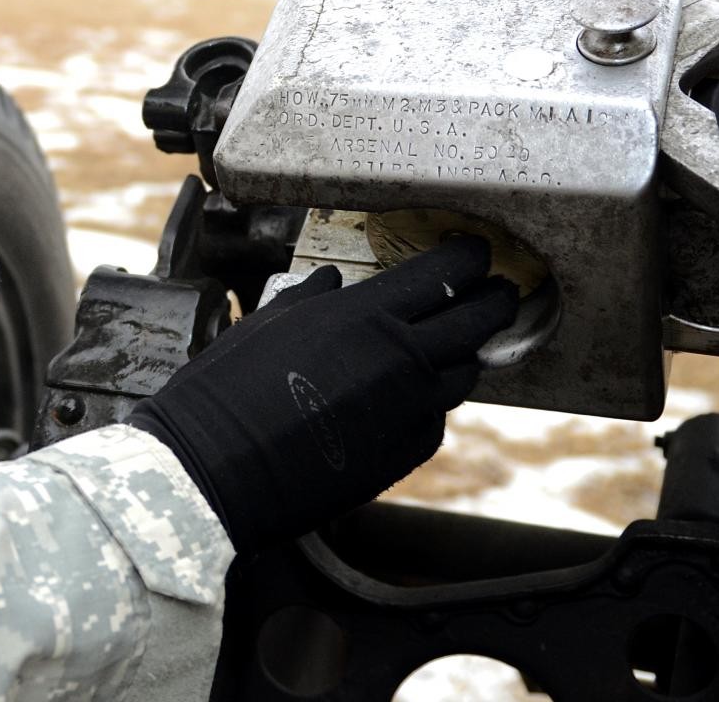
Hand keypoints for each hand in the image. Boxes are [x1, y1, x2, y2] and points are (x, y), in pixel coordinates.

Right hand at [127, 235, 517, 556]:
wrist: (217, 465)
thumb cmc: (228, 389)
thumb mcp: (265, 324)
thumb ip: (310, 299)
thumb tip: (334, 281)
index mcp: (364, 315)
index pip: (440, 276)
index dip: (467, 261)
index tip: (478, 253)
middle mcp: (400, 358)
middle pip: (474, 323)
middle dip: (494, 302)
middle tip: (501, 292)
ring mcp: (409, 410)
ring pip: (463, 374)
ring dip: (466, 356)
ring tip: (463, 346)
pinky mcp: (405, 454)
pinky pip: (434, 419)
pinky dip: (430, 404)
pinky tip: (412, 399)